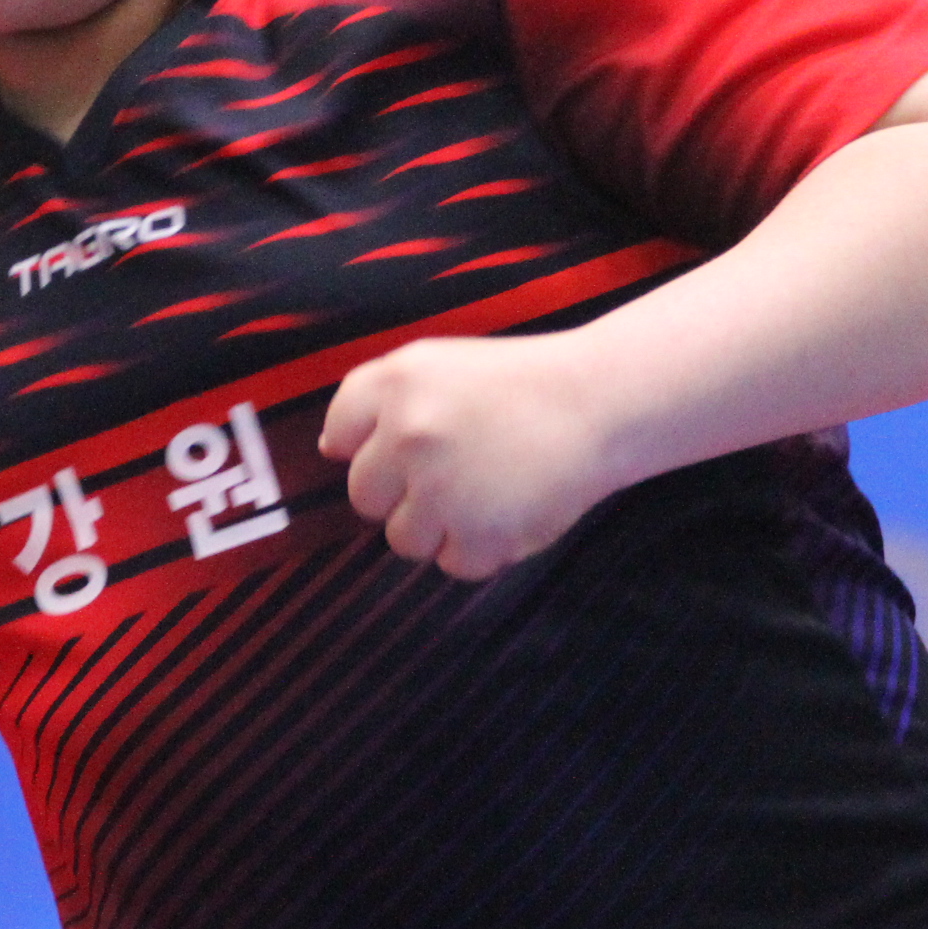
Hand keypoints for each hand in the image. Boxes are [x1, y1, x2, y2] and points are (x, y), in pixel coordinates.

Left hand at [319, 332, 619, 579]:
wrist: (598, 404)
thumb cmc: (516, 385)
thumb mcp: (437, 364)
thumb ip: (374, 397)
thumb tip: (328, 449)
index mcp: (396, 383)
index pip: (340, 434)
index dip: (371, 446)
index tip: (412, 444)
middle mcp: (410, 434)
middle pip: (364, 496)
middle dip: (402, 492)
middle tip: (454, 470)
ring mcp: (442, 489)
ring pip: (404, 539)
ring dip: (439, 526)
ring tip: (485, 490)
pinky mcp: (478, 535)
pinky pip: (452, 565)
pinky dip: (480, 549)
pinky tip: (507, 509)